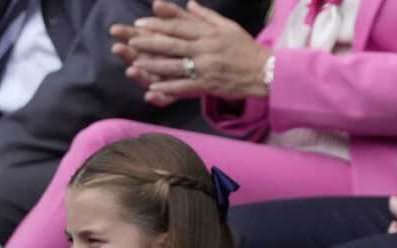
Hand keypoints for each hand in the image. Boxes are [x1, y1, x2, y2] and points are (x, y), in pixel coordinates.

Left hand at [111, 0, 267, 105]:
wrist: (265, 72)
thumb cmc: (247, 48)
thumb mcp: (229, 26)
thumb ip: (207, 15)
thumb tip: (189, 4)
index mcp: (208, 33)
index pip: (178, 27)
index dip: (158, 25)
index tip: (141, 23)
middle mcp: (205, 49)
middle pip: (172, 44)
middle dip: (150, 42)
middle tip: (131, 41)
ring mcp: (206, 68)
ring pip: (175, 65)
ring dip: (153, 65)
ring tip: (136, 64)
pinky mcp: (209, 85)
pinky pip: (186, 86)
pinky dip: (169, 88)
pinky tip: (155, 89)